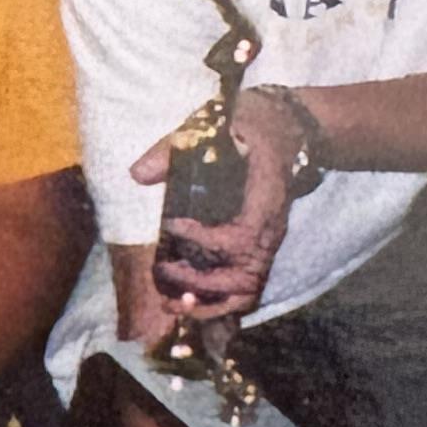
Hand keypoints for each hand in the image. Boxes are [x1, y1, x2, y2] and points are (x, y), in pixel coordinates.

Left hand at [127, 88, 308, 328]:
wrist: (288, 128)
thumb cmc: (249, 123)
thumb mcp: (213, 122)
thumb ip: (174, 148)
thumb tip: (137, 175)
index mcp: (265, 195)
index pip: (243, 234)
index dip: (206, 240)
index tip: (170, 224)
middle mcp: (272, 227)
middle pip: (247, 275)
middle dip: (201, 282)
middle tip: (162, 271)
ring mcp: (269, 241)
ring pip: (249, 290)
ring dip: (210, 304)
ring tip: (171, 303)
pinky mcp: (261, 248)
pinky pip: (247, 288)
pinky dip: (219, 303)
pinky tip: (188, 300)